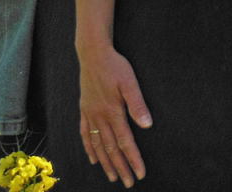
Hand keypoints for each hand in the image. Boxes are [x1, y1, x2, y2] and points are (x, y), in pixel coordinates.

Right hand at [78, 41, 152, 186]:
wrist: (93, 53)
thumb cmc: (115, 66)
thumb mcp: (130, 82)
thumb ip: (137, 104)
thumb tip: (147, 125)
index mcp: (113, 112)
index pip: (125, 142)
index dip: (133, 159)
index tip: (140, 173)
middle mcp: (100, 117)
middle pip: (112, 148)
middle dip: (121, 167)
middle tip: (128, 182)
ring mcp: (90, 114)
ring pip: (98, 145)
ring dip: (106, 162)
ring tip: (112, 176)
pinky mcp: (84, 109)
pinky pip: (85, 133)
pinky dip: (90, 148)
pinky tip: (94, 158)